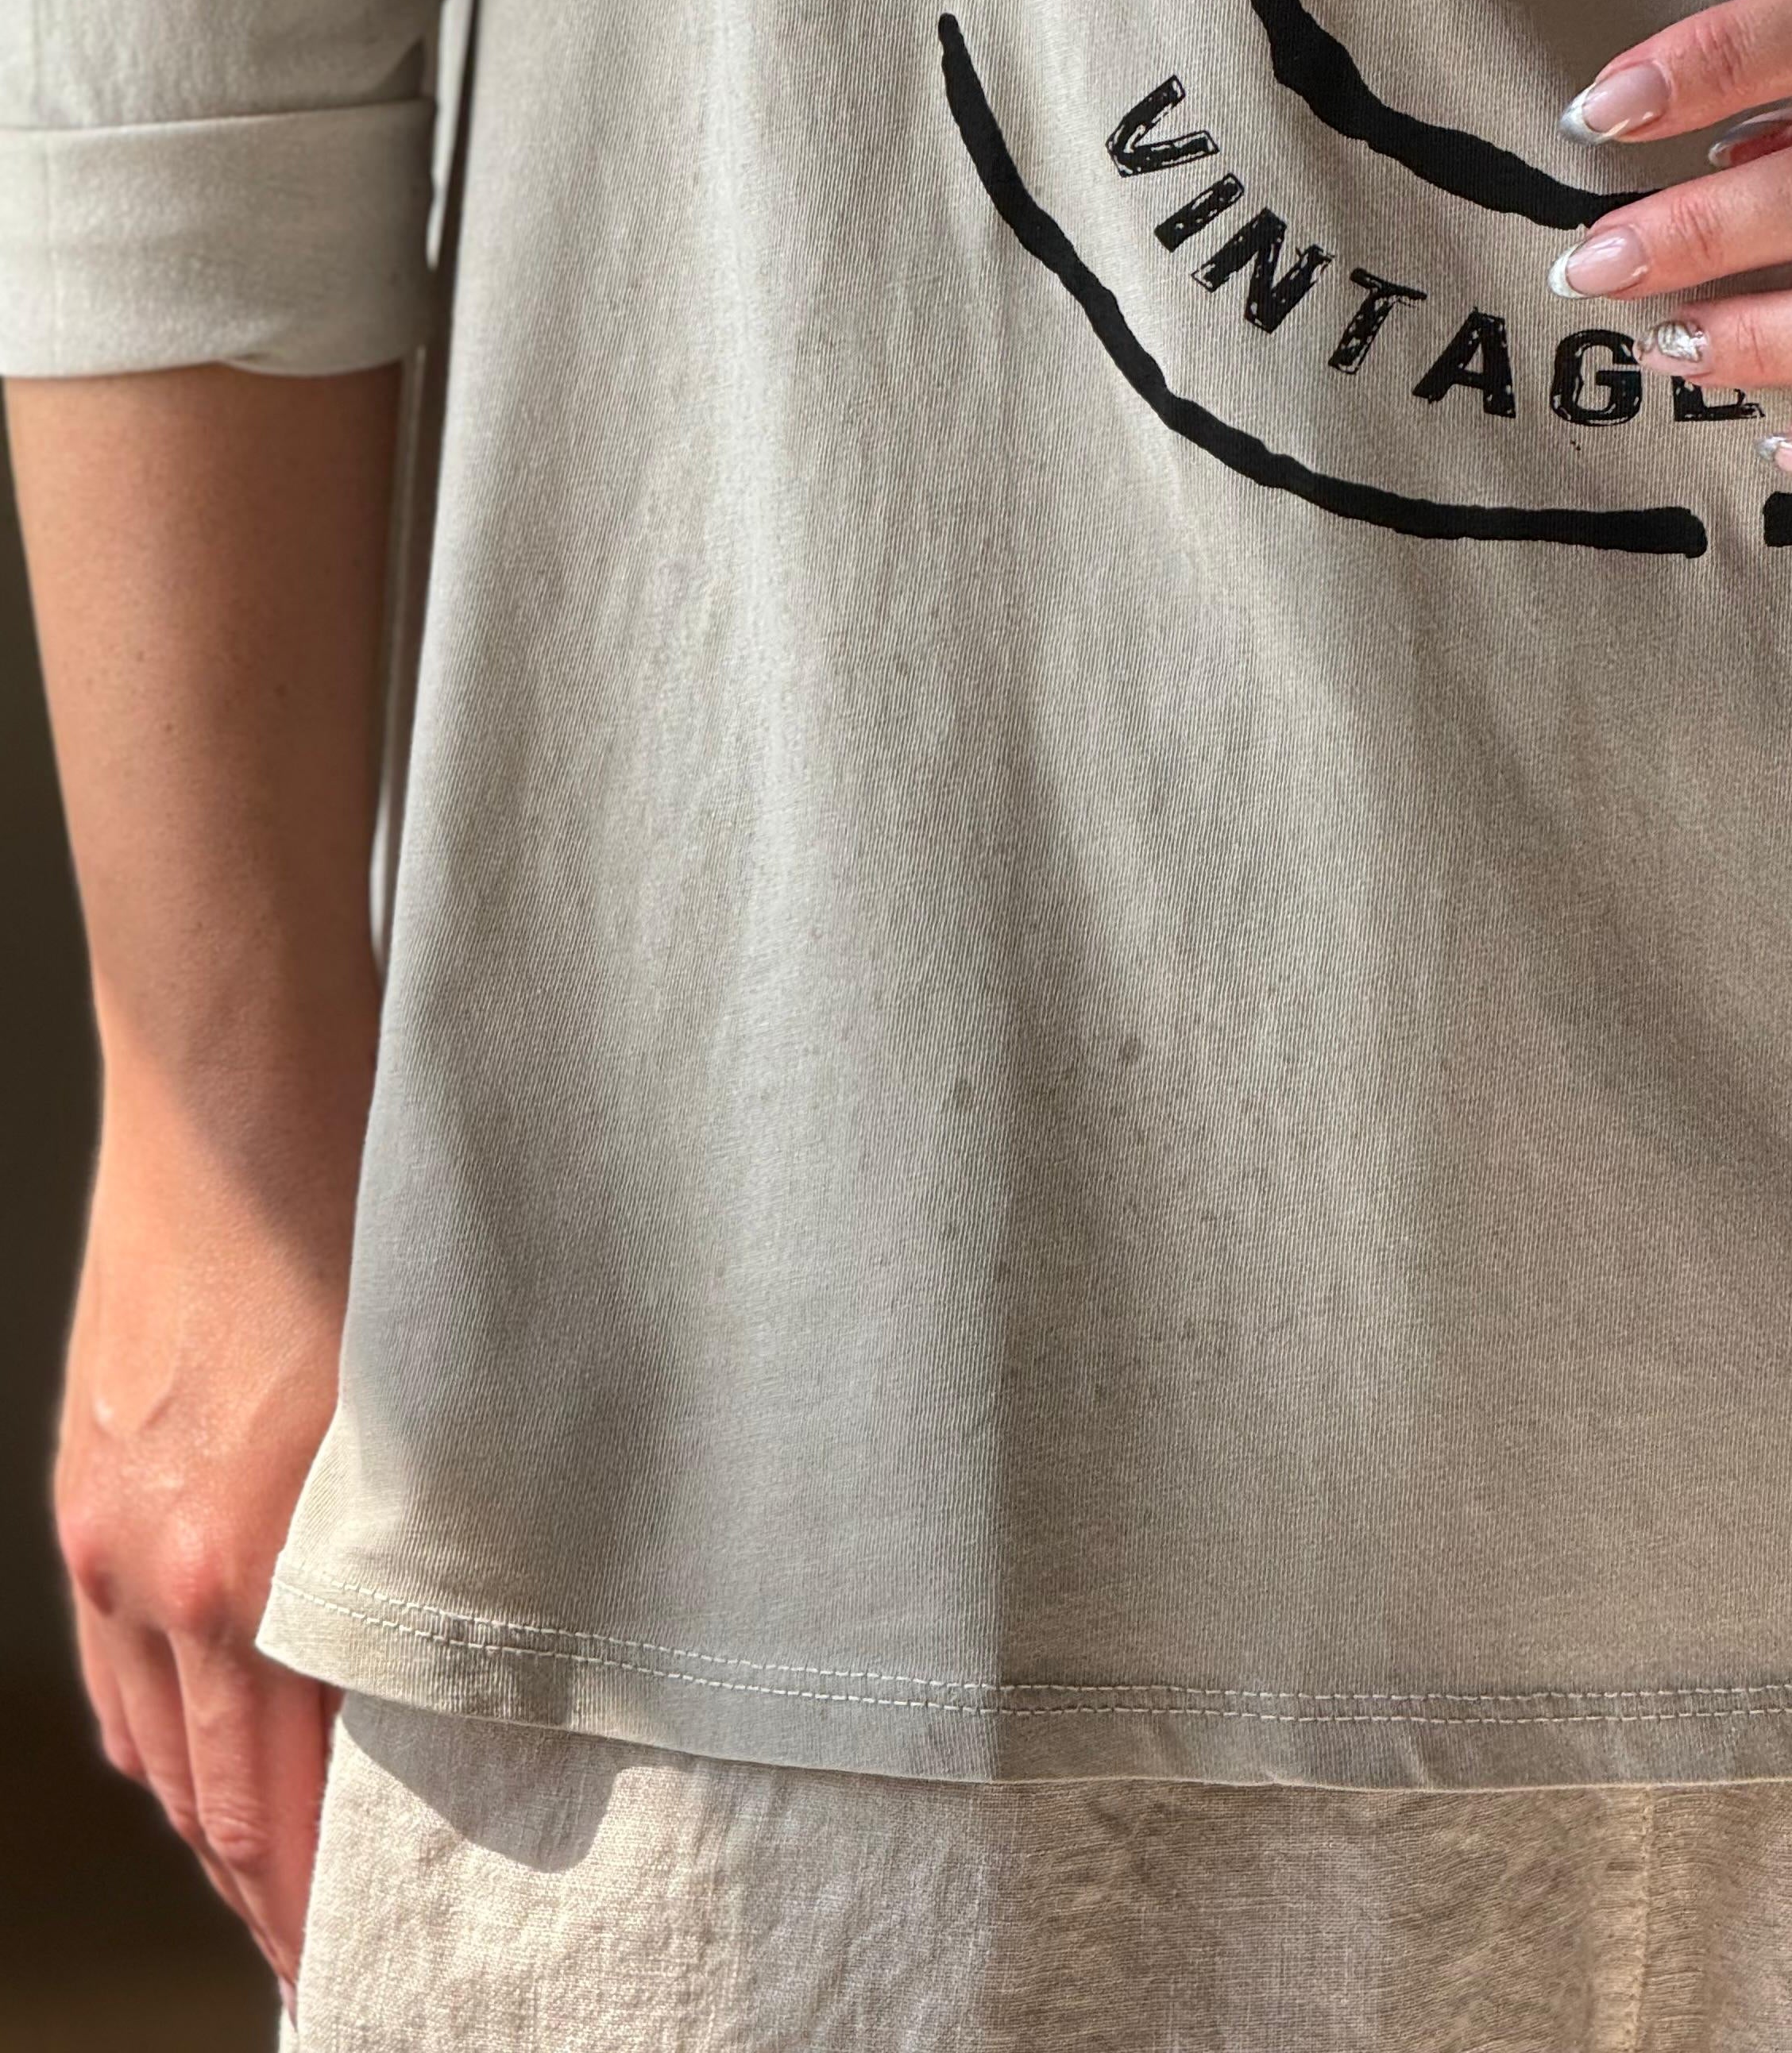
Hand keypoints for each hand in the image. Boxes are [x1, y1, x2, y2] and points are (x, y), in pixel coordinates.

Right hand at [53, 1036, 365, 2008]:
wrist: (238, 1089)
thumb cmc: (362, 1216)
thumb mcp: (430, 1410)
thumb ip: (423, 1555)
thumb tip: (450, 1665)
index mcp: (256, 1563)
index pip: (286, 1799)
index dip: (320, 1899)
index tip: (359, 1955)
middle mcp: (161, 1567)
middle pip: (208, 1794)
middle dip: (266, 1888)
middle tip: (322, 1950)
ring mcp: (106, 1525)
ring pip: (149, 1734)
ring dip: (207, 1818)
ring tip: (268, 1874)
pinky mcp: (86, 1478)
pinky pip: (108, 1657)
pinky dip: (153, 1727)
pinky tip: (189, 1748)